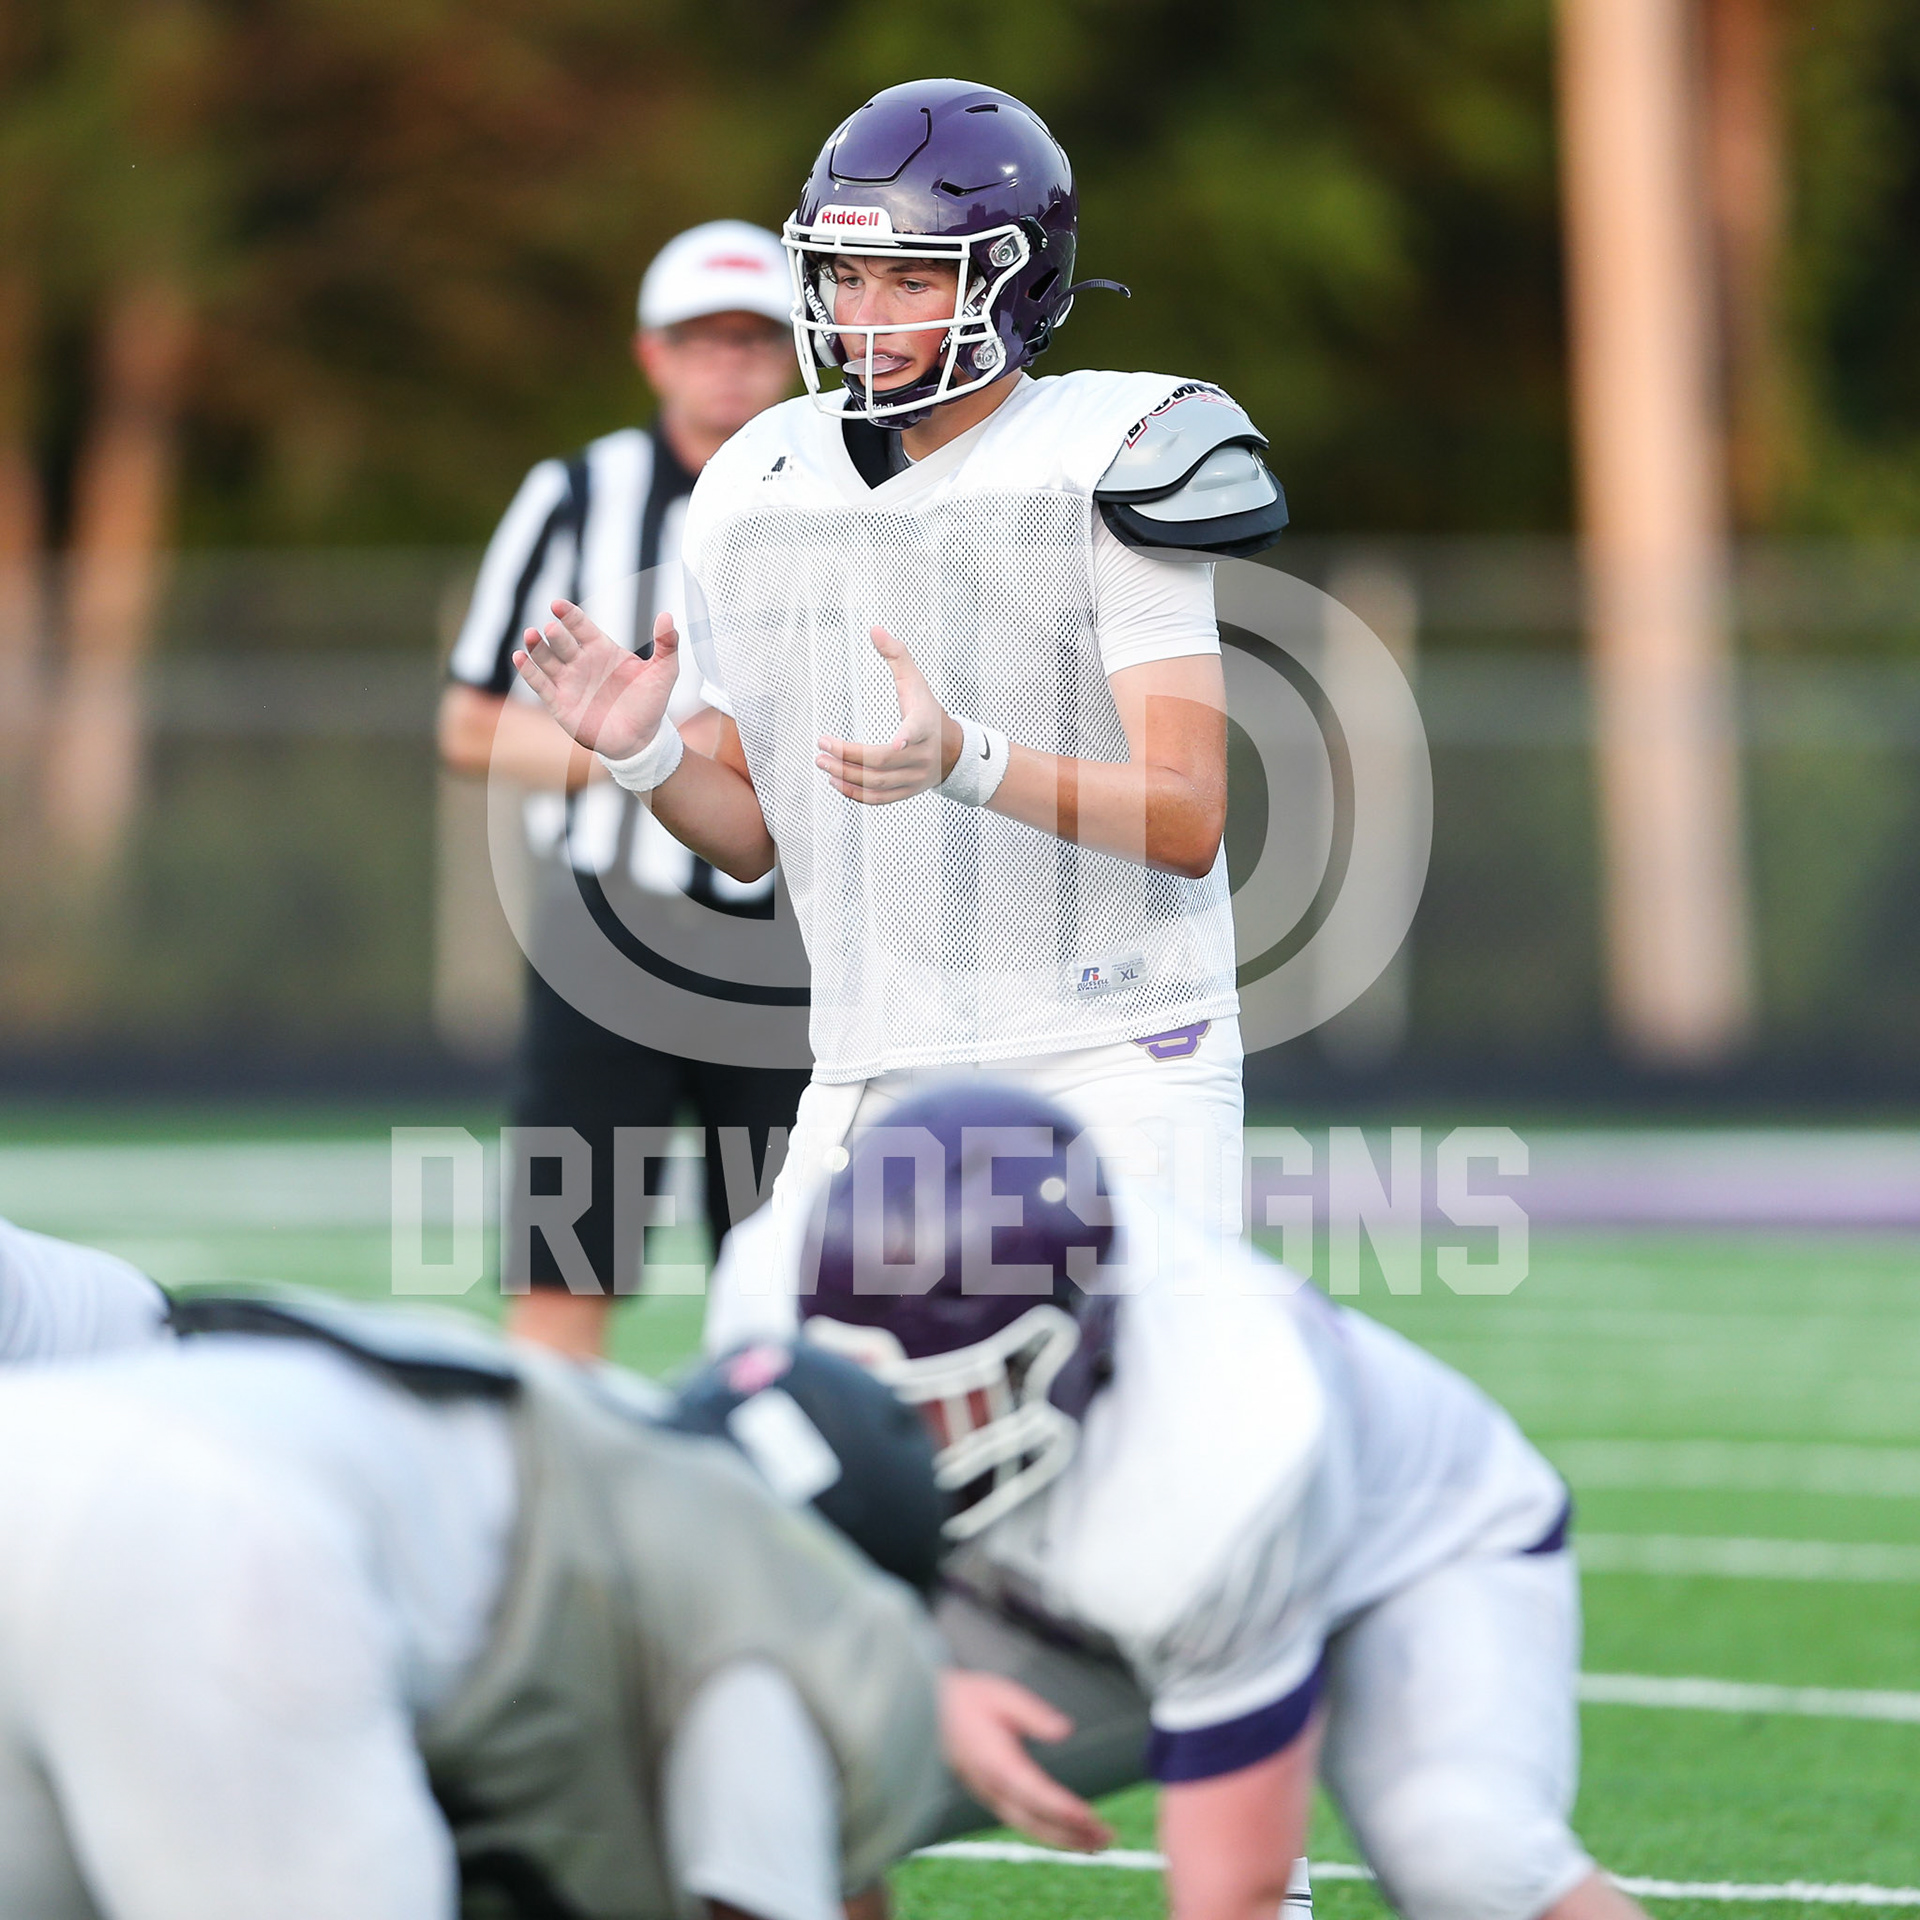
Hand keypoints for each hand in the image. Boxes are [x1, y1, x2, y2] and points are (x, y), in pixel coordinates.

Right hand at [514, 601, 677, 761]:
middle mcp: (581, 662)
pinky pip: (539, 684)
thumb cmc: (650, 704)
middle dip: (555, 635)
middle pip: (561, 642)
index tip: (558, 605)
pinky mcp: (559, 703)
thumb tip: (668, 616)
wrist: (641, 740)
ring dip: (537, 648)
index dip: (569, 615)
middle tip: (551, 628)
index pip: (580, 626)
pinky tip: (519, 657)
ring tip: (531, 635)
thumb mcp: (665, 672)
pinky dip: (528, 671)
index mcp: (601, 649)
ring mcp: (568, 681)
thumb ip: (667, 643)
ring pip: (546, 659)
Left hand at [815, 627, 960, 804]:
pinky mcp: (906, 792)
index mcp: (925, 726)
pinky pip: (878, 799)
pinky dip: (855, 793)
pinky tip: (836, 780)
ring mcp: (913, 777)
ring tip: (822, 762)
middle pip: (883, 762)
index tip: (898, 740)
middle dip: (849, 756)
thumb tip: (875, 629)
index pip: (917, 731)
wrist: (954, 752)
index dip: (907, 736)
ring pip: (877, 783)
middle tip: (822, 746)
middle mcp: (920, 756)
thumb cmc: (929, 713)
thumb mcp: (917, 682)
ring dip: (846, 775)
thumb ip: (896, 655)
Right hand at [938, 1670, 1113, 1853]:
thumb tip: (1065, 1730)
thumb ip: (1033, 1713)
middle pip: (1035, 1821)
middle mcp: (991, 1786)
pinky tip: (1069, 1832)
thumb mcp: (1001, 1694)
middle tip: (1108, 1838)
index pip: (1034, 1792)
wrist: (929, 1708)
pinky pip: (1022, 1820)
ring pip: (1030, 1826)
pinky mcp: (991, 1795)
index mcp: (994, 1761)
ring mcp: (989, 1795)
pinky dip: (1048, 1831)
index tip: (1089, 1816)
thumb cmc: (968, 1698)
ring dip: (1064, 1838)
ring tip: (1098, 1842)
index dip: (1062, 1808)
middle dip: (1072, 1833)